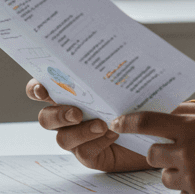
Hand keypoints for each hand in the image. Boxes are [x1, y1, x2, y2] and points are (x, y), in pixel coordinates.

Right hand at [25, 78, 194, 172]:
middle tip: (76, 112)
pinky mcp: (90, 156)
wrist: (160, 128)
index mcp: (70, 93)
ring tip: (102, 125)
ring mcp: (77, 138)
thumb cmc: (142, 96)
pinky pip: (84, 152)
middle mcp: (68, 117)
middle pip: (45, 118)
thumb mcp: (131, 77)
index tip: (41, 88)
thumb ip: (117, 63)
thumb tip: (113, 37)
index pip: (41, 90)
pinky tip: (113, 134)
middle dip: (57, 115)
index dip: (35, 89)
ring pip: (62, 139)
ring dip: (79, 132)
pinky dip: (96, 143)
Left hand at [110, 110, 194, 193]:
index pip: (148, 122)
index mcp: (194, 128)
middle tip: (181, 156)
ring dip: (179, 175)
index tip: (117, 123)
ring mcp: (193, 180)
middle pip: (152, 154)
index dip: (128, 122)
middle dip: (161, 155)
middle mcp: (188, 153)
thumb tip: (173, 129)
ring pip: (166, 178)